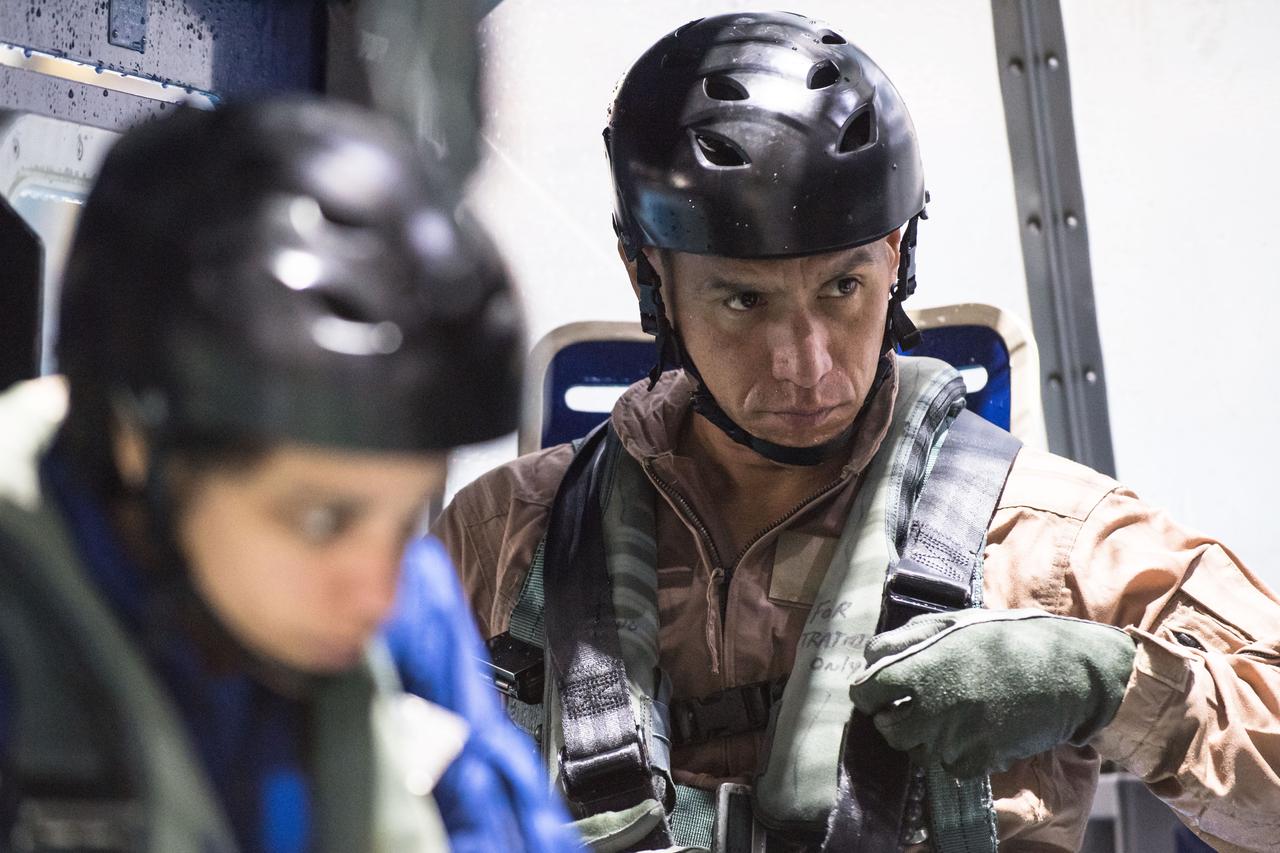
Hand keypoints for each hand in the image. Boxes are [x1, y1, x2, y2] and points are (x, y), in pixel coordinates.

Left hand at [848, 609, 1135, 778]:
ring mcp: (957, 738)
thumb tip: (870, 656)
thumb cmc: (1008, 639)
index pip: (865, 694)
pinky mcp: (981, 760)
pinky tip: (970, 730)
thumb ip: (906, 638)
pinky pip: (949, 766)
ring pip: (917, 752)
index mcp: (920, 668)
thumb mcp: (953, 623)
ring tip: (947, 713)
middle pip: (887, 730)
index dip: (870, 692)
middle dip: (892, 718)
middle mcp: (932, 708)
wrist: (1069, 672)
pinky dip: (953, 753)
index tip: (881, 689)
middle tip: (911, 704)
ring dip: (923, 737)